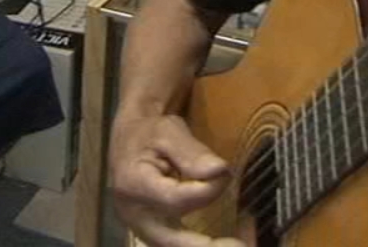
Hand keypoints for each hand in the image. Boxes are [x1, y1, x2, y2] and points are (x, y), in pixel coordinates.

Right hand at [110, 114, 242, 246]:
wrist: (128, 141)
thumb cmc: (150, 133)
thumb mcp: (169, 131)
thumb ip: (192, 153)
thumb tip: (220, 171)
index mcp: (134, 186)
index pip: (176, 200)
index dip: (206, 191)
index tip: (226, 174)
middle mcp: (135, 214)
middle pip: (170, 242)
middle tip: (239, 246)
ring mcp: (142, 227)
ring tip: (238, 246)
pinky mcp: (153, 232)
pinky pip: (175, 245)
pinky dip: (199, 245)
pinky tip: (224, 243)